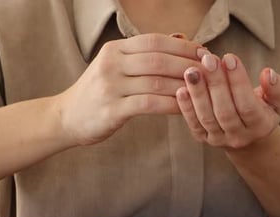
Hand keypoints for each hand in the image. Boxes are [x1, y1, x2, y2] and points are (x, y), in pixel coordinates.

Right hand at [56, 33, 205, 145]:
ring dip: (185, 85)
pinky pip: (150, 104)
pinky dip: (171, 104)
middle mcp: (112, 63)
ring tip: (205, 90)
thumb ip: (147, 53)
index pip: (155, 41)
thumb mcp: (117, 65)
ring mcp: (110, 86)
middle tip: (212, 72)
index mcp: (115, 49)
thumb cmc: (100, 91)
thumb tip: (182, 37)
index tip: (205, 53)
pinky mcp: (112, 110)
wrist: (67, 117)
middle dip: (189, 64)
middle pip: (159, 59)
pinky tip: (186, 108)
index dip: (183, 46)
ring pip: (157, 81)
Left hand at [175, 53, 279, 148]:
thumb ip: (277, 88)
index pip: (248, 105)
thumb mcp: (278, 101)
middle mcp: (239, 137)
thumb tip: (268, 73)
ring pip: (207, 118)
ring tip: (191, 71)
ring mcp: (219, 139)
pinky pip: (193, 124)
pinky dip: (186, 107)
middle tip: (208, 59)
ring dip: (198, 94)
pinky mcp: (203, 138)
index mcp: (260, 126)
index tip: (229, 57)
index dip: (238, 81)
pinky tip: (181, 89)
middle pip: (225, 112)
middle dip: (216, 84)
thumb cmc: (263, 109)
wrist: (247, 136)